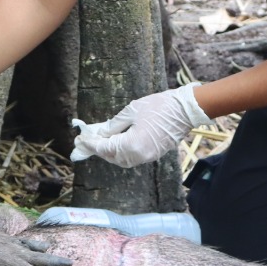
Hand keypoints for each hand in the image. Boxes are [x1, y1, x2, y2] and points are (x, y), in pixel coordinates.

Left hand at [70, 83, 210, 167]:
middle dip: (98, 149)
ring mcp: (148, 157)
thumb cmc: (159, 106)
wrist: (186, 109)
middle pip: (112, 157)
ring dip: (110, 153)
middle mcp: (139, 155)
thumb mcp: (131, 111)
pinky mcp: (155, 154)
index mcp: (132, 145)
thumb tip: (101, 133)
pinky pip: (133, 157)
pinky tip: (116, 144)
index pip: (105, 148)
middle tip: (86, 142)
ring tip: (99, 143)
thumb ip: (113, 125)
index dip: (91, 144)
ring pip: (123, 160)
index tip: (80, 140)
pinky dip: (122, 153)